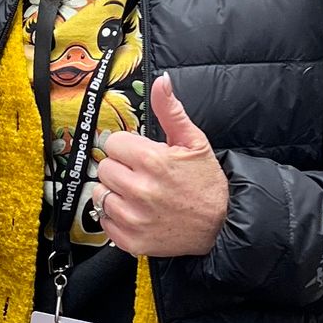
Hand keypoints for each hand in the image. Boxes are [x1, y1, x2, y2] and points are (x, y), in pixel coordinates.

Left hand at [92, 76, 229, 260]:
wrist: (221, 225)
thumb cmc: (206, 183)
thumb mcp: (194, 141)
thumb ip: (170, 111)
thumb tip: (161, 82)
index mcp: (152, 161)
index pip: (113, 143)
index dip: (127, 148)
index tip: (141, 156)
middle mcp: (140, 190)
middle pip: (105, 168)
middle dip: (121, 169)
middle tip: (142, 176)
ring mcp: (134, 217)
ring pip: (100, 195)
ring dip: (116, 193)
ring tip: (139, 195)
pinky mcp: (131, 240)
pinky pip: (105, 222)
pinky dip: (116, 218)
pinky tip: (137, 213)